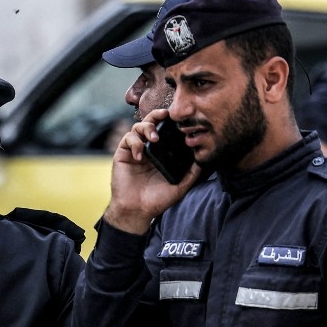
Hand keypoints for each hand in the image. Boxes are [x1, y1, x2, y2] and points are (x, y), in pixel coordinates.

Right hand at [103, 109, 196, 234]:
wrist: (138, 211)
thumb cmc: (157, 199)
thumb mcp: (180, 186)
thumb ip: (192, 173)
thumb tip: (203, 159)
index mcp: (161, 153)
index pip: (166, 131)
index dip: (170, 122)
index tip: (179, 118)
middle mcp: (148, 149)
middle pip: (151, 122)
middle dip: (157, 115)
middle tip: (165, 115)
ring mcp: (135, 150)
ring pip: (138, 127)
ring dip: (146, 127)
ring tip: (154, 138)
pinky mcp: (123, 154)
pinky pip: (127, 139)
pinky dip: (134, 143)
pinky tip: (140, 155)